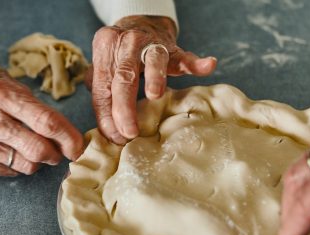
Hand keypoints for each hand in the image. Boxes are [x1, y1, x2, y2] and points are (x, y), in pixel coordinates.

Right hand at [0, 63, 82, 175]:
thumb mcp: (12, 83)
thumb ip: (38, 106)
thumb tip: (68, 134)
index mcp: (2, 94)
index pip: (46, 121)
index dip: (69, 138)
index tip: (79, 147)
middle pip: (39, 150)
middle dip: (57, 154)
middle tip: (58, 151)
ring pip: (28, 165)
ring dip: (39, 160)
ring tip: (31, 145)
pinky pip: (11, 171)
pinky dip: (19, 163)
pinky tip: (10, 148)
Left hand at [89, 15, 216, 143]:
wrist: (142, 23)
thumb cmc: (120, 54)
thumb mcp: (103, 67)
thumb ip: (101, 93)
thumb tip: (109, 129)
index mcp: (105, 48)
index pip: (102, 86)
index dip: (106, 114)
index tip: (114, 137)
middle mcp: (126, 42)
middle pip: (123, 77)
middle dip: (124, 107)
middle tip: (129, 132)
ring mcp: (150, 43)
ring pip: (152, 60)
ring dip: (154, 78)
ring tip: (155, 95)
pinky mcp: (172, 47)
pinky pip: (185, 56)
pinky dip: (196, 63)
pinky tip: (208, 65)